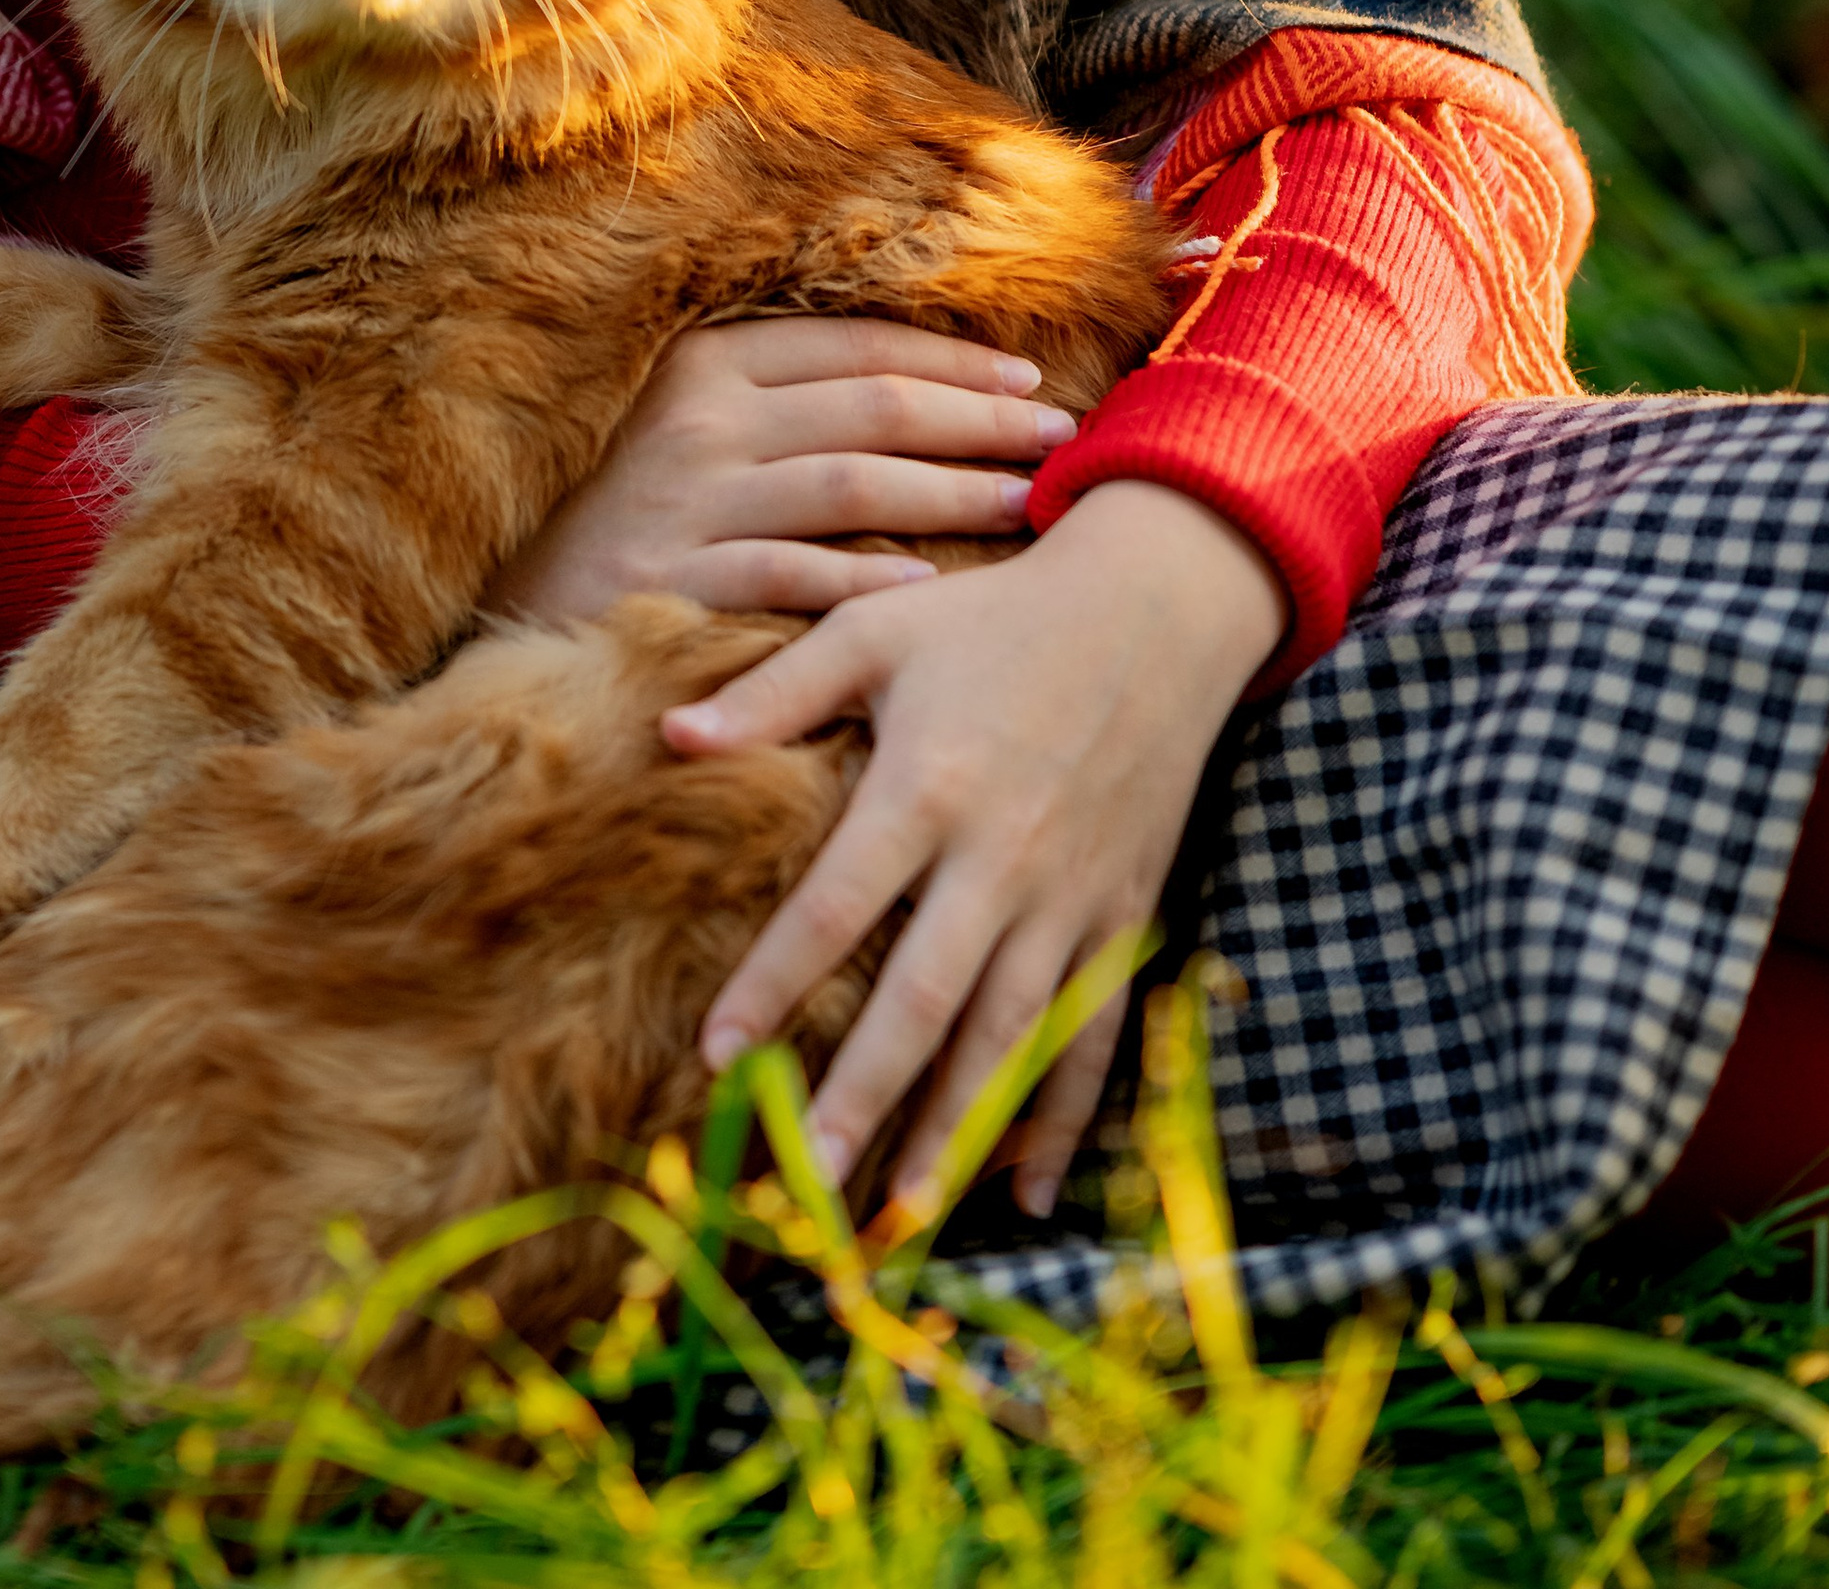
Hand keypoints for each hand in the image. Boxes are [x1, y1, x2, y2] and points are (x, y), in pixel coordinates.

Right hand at [494, 317, 1079, 625]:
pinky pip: (785, 576)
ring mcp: (682, 499)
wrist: (478, 594)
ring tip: (1025, 503)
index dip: (948, 362)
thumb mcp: (664, 425)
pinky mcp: (665, 580)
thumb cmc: (592, 507)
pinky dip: (859, 580)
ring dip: (949, 492)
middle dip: (978, 420)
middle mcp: (697, 419)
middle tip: (1061, 435)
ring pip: (850, 484)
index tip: (1026, 380)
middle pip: (871, 409)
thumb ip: (760, 402)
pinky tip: (925, 589)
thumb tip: (896, 398)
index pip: (850, 349)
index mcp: (699, 363)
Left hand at [662, 479, 1288, 1215]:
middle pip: (924, 1001)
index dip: (774, 983)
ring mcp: (1071, 895)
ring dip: (957, 1133)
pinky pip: (1093, 1034)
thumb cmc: (996, 616)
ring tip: (903, 1221)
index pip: (837, 907)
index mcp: (927, 785)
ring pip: (1009, 1038)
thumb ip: (776, 689)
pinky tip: (1030, 1194)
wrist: (1156, 608)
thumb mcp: (879, 628)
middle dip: (866, 1100)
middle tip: (809, 1189)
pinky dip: (1063, 1118)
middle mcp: (1001, 856)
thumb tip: (671, 736)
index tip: (716, 1058)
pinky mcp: (1124, 914)